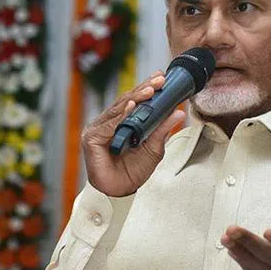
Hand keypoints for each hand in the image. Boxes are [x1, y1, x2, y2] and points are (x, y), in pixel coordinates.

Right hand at [81, 71, 185, 196]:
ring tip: (150, 90)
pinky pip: (108, 125)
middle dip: (144, 89)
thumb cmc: (133, 171)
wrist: (120, 192)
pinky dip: (121, 116)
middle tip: (160, 79)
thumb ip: (162, 130)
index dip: (147, 88)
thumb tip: (178, 113)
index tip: (162, 78)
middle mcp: (109, 122)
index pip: (135, 101)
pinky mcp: (92, 139)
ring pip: (119, 109)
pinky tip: (132, 106)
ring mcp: (99, 129)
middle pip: (127, 101)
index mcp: (122, 122)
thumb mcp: (154, 148)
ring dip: (135, 98)